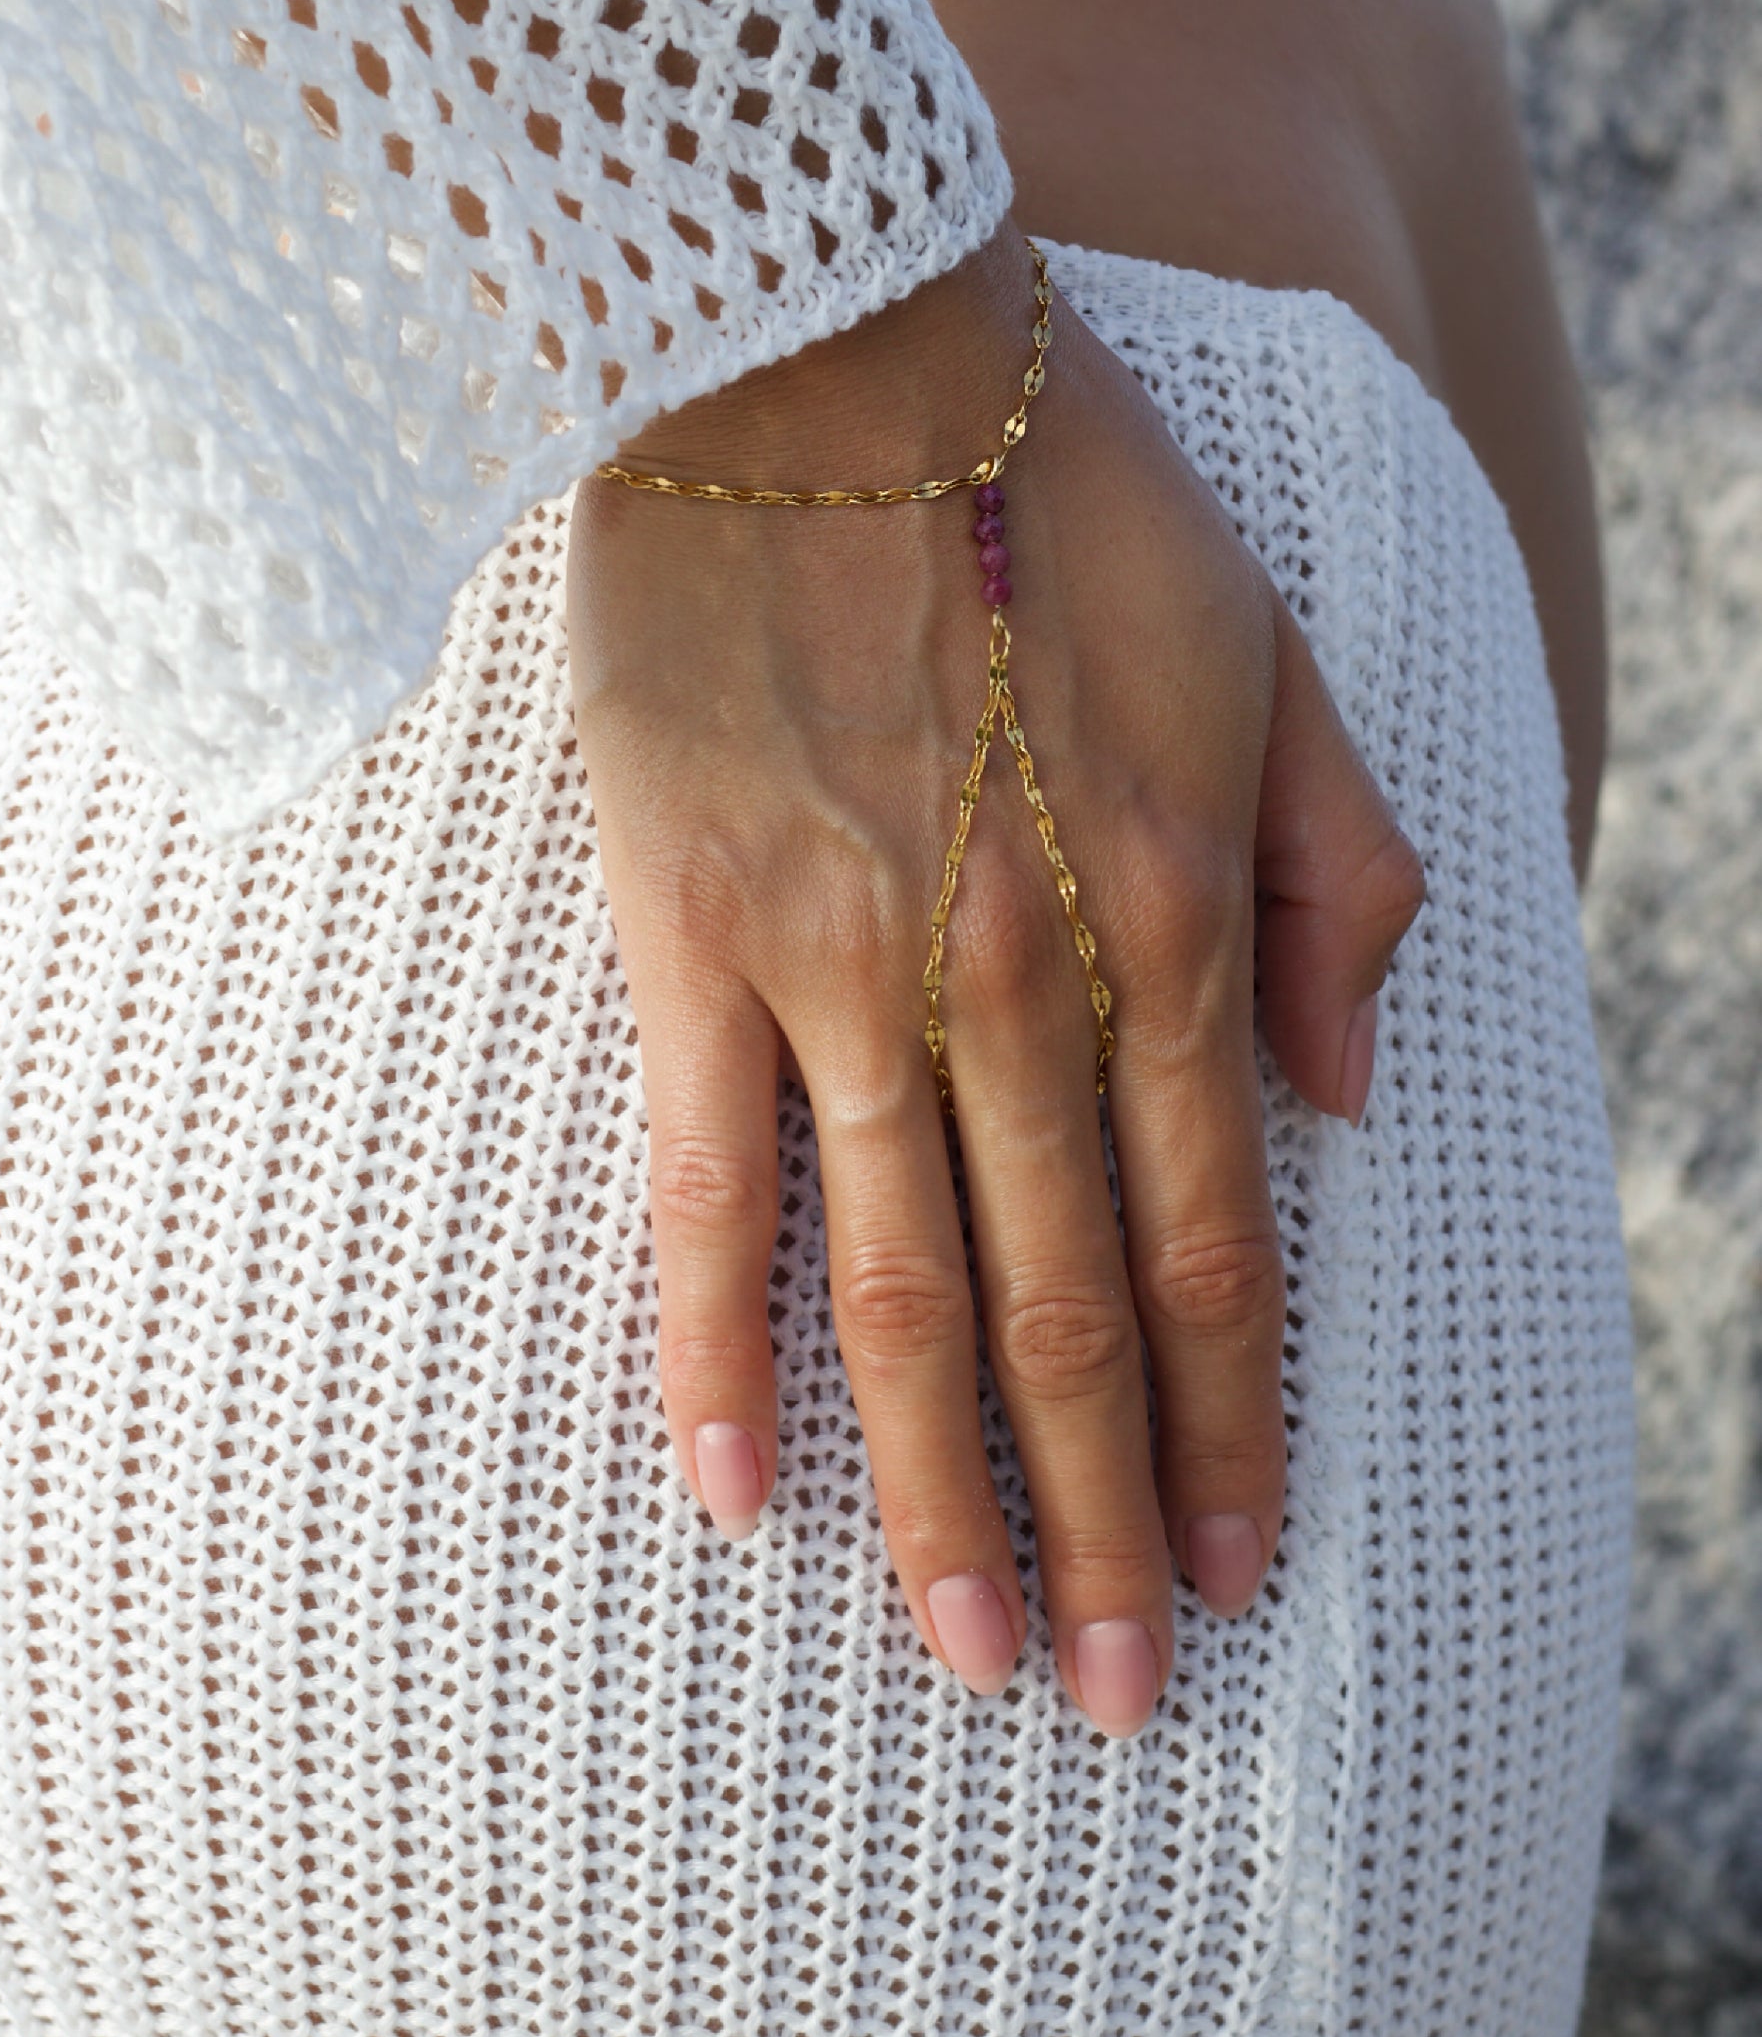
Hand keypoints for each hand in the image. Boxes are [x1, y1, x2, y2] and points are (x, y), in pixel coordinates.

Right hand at [566, 222, 1423, 1734]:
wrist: (825, 345)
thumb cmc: (1062, 492)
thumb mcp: (1272, 657)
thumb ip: (1339, 882)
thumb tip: (1344, 1106)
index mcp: (1174, 910)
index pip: (1218, 1242)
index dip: (1235, 1426)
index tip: (1240, 1577)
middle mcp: (1020, 974)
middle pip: (1071, 1309)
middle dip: (1104, 1520)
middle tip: (1107, 1691)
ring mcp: (844, 963)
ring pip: (907, 1288)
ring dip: (944, 1491)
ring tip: (966, 1650)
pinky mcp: (692, 928)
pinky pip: (707, 1178)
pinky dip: (715, 1344)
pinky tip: (730, 1487)